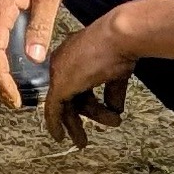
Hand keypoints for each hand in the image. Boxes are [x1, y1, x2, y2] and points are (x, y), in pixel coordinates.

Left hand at [42, 17, 134, 148]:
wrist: (119, 36)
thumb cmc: (120, 45)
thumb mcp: (117, 72)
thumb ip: (112, 91)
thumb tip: (115, 108)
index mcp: (75, 53)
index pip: (77, 83)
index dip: (86, 101)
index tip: (93, 113)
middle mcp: (63, 62)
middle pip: (72, 95)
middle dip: (84, 115)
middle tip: (86, 134)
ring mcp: (59, 73)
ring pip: (67, 105)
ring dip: (81, 124)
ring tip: (92, 136)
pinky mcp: (60, 85)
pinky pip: (53, 110)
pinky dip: (55, 125)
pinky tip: (59, 137)